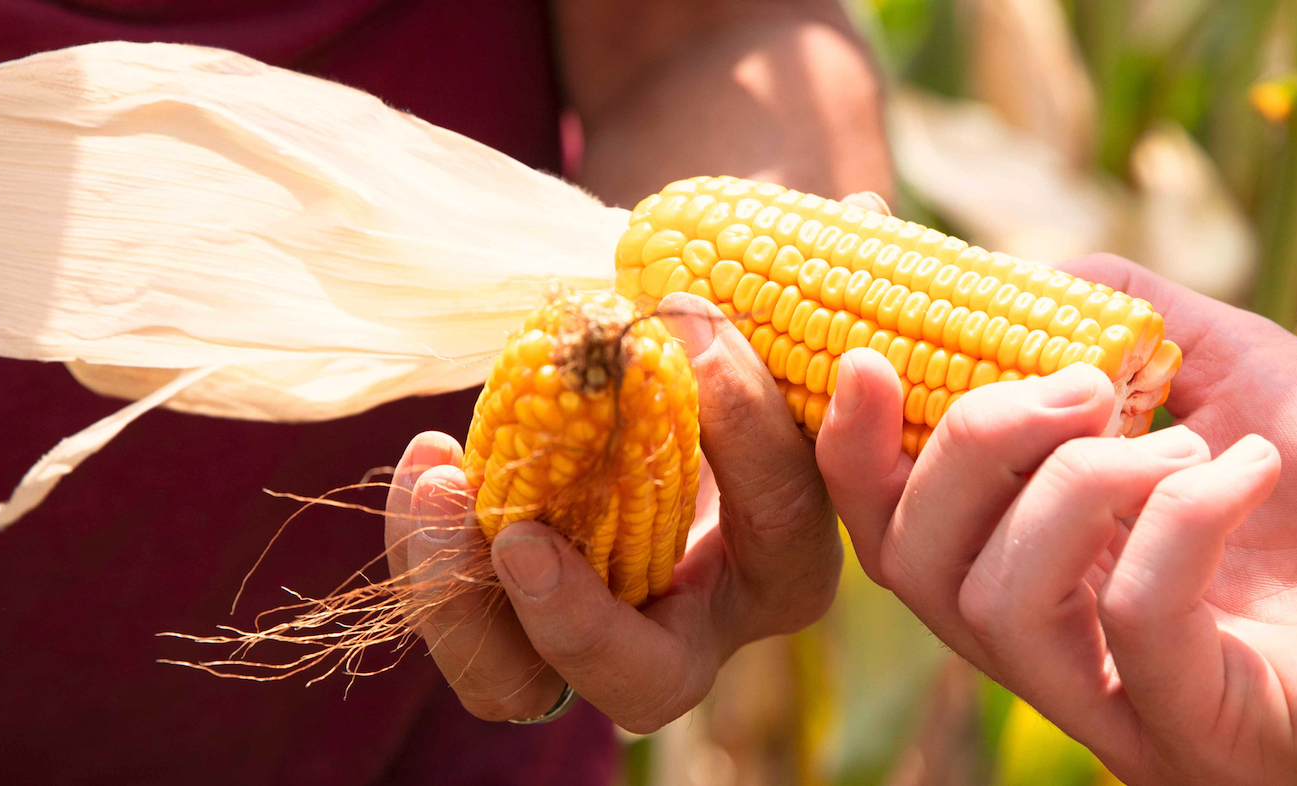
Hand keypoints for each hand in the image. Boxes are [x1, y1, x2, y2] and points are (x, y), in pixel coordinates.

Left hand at [383, 293, 840, 731]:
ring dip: (466, 599)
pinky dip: (432, 555)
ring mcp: (590, 632)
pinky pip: (464, 629)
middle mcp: (693, 625)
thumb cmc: (726, 348)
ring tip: (440, 483)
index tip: (700, 335)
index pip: (781, 526)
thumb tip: (865, 212)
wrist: (656, 380)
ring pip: (521, 680)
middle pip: (647, 681)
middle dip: (582, 623)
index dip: (752, 440)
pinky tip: (431, 461)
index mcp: (782, 562)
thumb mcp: (768, 317)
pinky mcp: (509, 615)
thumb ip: (810, 281)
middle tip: (524, 543)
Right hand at [816, 253, 1296, 784]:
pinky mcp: (1208, 731)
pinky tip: (1249, 472)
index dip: (851, 435)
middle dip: (965, 444)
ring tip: (1184, 435)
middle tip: (1078, 385)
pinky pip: (1135, 631)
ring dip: (1075, 483)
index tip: (861, 337)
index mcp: (1047, 561)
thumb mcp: (1243, 371)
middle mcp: (1063, 643)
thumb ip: (1134, 325)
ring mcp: (1128, 701)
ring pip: (993, 604)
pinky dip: (1180, 525)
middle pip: (912, 564)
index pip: (895, 519)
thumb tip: (1036, 272)